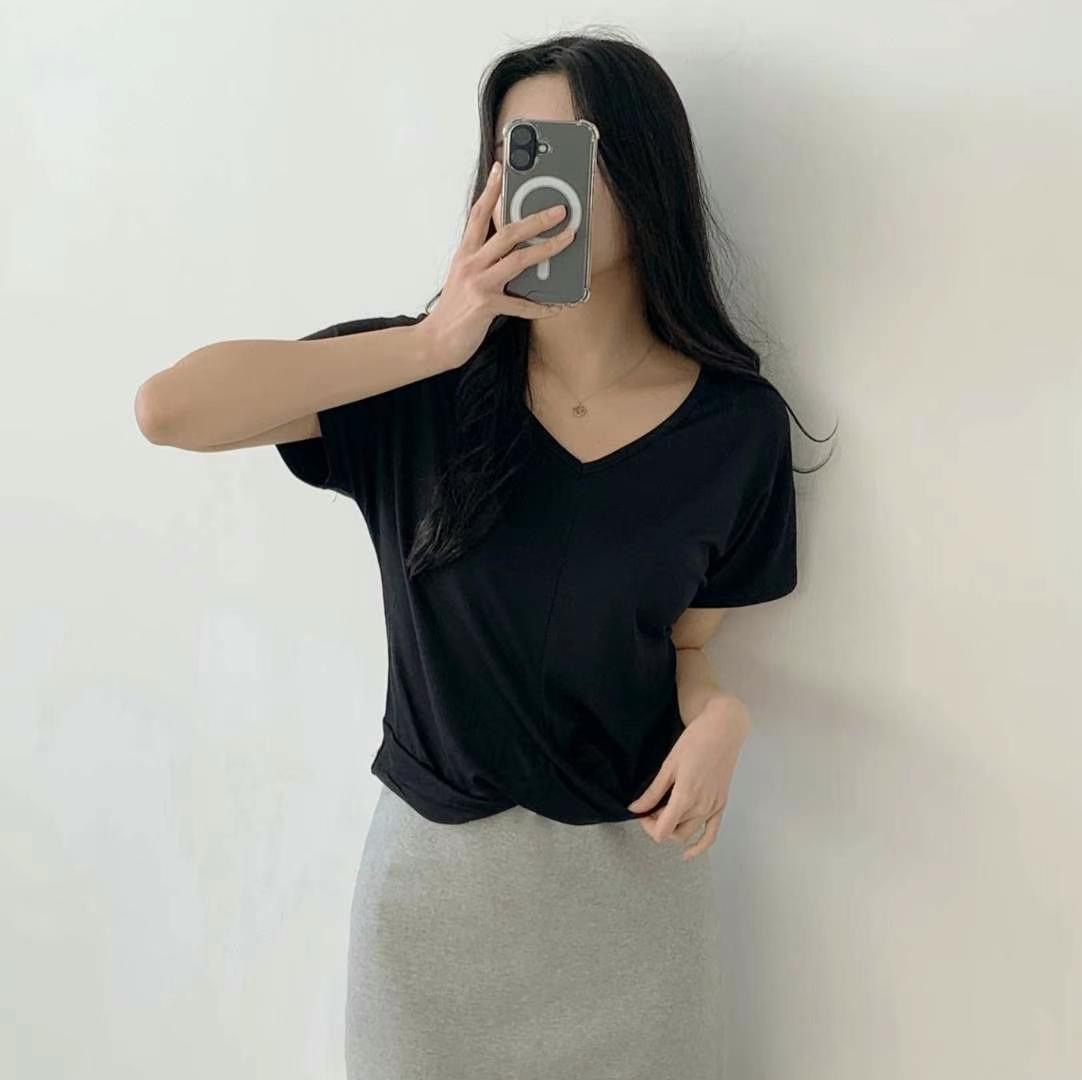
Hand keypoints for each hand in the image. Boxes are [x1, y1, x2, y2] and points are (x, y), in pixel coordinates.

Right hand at [416, 160, 575, 370]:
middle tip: (560, 209)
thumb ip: (483, 261)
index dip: (491, 190)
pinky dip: (541, 306)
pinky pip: (520, 305)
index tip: (502, 168)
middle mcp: (470, 264)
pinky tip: (559, 305)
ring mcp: (478, 284)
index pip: (478, 214)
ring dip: (546, 248)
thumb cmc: (454, 310)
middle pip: (506, 232)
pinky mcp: (485, 306)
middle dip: (535, 218)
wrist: (435, 341)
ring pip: (517, 259)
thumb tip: (514, 252)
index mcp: (464, 254)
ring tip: (568, 240)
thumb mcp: (463, 277)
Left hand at [626, 695, 750, 860]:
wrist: (723, 730)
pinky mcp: (721, 805)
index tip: (643, 811)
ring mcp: (714, 808)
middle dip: (658, 825)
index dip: (648, 826)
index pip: (662, 831)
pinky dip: (700, 847)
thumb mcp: (669, 765)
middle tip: (650, 808)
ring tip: (665, 812)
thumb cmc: (694, 741)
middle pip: (674, 833)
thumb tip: (634, 810)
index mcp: (685, 797)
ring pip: (689, 834)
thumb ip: (652, 791)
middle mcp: (701, 807)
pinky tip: (688, 854)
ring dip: (674, 829)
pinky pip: (711, 834)